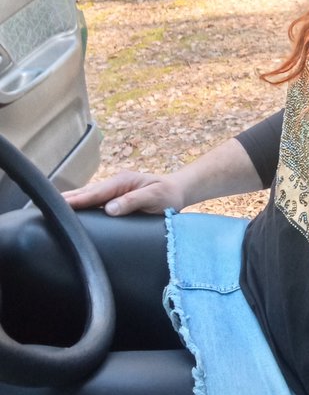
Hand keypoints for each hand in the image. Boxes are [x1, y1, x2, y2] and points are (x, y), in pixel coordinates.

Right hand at [63, 171, 185, 216]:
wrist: (178, 191)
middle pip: (87, 193)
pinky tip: (72, 213)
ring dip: (72, 202)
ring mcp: (115, 191)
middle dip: (67, 199)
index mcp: (122, 181)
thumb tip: (109, 209)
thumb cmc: (168, 194)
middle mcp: (115, 184)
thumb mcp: (154, 197)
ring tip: (52, 210)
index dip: (77, 200)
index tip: (60, 204)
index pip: (95, 193)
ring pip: (89, 196)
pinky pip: (96, 202)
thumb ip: (133, 201)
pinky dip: (82, 205)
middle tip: (45, 206)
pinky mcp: (116, 198)